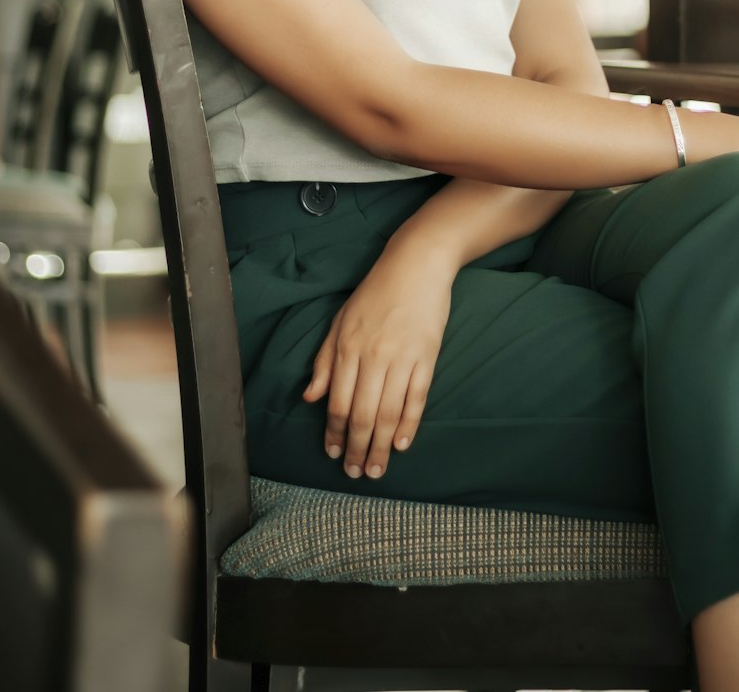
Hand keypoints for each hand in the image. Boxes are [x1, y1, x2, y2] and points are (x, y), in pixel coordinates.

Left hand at [302, 246, 452, 480]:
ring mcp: (402, 358)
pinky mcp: (427, 356)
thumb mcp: (340, 320)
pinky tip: (401, 444)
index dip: (334, 434)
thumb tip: (311, 398)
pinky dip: (409, 424)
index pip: (337, 403)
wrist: (417, 264)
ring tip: (376, 468)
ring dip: (380, 446)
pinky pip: (417, 398)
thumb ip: (325, 360)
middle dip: (356, 449)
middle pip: (362, 415)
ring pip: (388, 413)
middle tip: (356, 473)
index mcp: (347, 348)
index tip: (332, 454)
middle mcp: (373, 357)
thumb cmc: (375, 292)